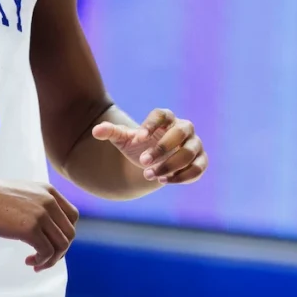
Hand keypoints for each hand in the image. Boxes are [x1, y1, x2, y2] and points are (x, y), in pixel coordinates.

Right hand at [0, 176, 78, 271]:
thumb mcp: (22, 193)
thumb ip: (38, 204)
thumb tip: (46, 227)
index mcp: (49, 191)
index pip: (72, 216)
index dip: (65, 233)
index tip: (51, 243)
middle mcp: (49, 201)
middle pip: (69, 233)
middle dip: (59, 250)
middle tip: (43, 258)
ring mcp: (41, 214)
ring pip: (62, 245)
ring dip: (51, 259)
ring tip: (36, 263)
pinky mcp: (30, 229)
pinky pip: (47, 252)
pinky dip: (42, 261)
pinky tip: (29, 261)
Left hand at [92, 108, 206, 184]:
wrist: (154, 163)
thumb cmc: (140, 146)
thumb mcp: (124, 140)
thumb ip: (112, 133)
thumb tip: (96, 131)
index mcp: (166, 118)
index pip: (163, 114)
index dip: (151, 124)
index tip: (137, 138)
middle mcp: (184, 128)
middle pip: (180, 133)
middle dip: (162, 149)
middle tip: (142, 162)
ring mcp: (195, 144)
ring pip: (189, 152)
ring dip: (169, 165)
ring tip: (149, 175)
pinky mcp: (201, 161)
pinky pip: (198, 168)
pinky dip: (182, 176)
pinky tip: (164, 181)